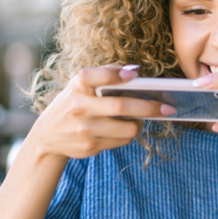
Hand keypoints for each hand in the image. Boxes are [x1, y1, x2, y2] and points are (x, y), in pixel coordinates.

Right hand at [30, 65, 172, 159]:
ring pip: (127, 129)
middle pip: (121, 107)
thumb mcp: (81, 86)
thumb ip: (106, 75)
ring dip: (139, 124)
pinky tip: (121, 130)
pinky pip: (122, 141)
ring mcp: (84, 129)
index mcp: (77, 86)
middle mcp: (78, 106)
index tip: (135, 75)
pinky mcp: (90, 146)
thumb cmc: (74, 104)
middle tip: (169, 107)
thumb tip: (135, 72)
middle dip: (149, 107)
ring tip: (139, 119)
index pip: (94, 76)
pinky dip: (127, 135)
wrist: (48, 136)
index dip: (115, 74)